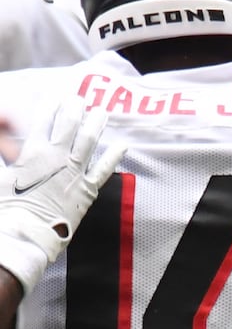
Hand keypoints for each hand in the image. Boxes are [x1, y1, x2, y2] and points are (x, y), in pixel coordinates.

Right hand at [0, 97, 123, 291]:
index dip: (51, 105)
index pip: (44, 120)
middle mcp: (57, 157)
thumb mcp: (1, 174)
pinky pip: (104, 169)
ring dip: (96, 124)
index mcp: (33, 151)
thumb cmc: (8, 205)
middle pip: (69, 125)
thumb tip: (0, 123)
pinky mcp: (87, 190)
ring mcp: (74, 172)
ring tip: (102, 112)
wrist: (25, 232)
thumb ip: (2, 151)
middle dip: (75, 109)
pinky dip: (114, 156)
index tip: (56, 95)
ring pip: (89, 141)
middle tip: (79, 99)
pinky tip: (123, 145)